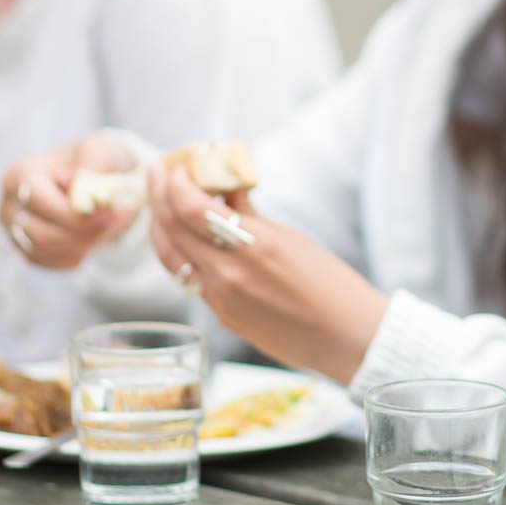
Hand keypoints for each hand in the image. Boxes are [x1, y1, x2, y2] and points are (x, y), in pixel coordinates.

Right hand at [0, 133, 141, 269]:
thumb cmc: (94, 161)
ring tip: (112, 224)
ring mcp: (16, 232)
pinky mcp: (29, 251)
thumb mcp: (100, 151)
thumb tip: (77, 184)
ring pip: (50, 251)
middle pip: (43, 235)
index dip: (76, 213)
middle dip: (85, 232)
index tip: (110, 211)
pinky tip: (97, 235)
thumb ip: (93, 164)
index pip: (41, 203)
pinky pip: (55, 263)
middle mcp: (10, 206)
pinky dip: (81, 253)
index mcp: (19, 176)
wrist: (95, 178)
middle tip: (118, 219)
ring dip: (87, 242)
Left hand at [147, 164, 387, 382]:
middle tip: (157, 173)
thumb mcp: (291, 239)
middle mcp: (230, 274)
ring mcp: (222, 299)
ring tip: (159, 205)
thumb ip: (250, 215)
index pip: (193, 209)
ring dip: (160, 227)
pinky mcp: (223, 317)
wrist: (347, 338)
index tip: (175, 166)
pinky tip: (184, 239)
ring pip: (172, 257)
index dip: (175, 184)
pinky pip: (190, 279)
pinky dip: (181, 253)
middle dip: (159, 196)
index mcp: (255, 246)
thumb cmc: (332, 285)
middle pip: (173, 230)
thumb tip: (226, 189)